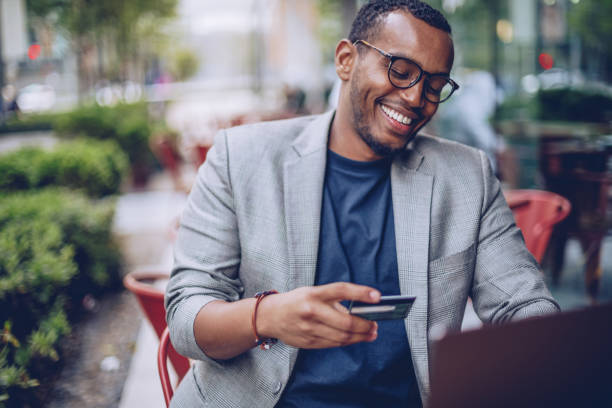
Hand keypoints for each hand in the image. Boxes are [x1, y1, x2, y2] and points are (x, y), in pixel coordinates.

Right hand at [256, 282, 379, 348]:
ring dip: (360, 336)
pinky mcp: (308, 342)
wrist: (270, 316)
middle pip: (346, 322)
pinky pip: (333, 344)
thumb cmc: (296, 301)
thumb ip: (334, 300)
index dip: (361, 293)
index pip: (341, 290)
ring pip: (342, 336)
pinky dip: (348, 341)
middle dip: (365, 325)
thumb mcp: (313, 293)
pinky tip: (355, 338)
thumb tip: (361, 312)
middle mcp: (311, 310)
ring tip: (371, 333)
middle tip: (375, 325)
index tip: (378, 296)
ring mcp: (309, 328)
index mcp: (313, 293)